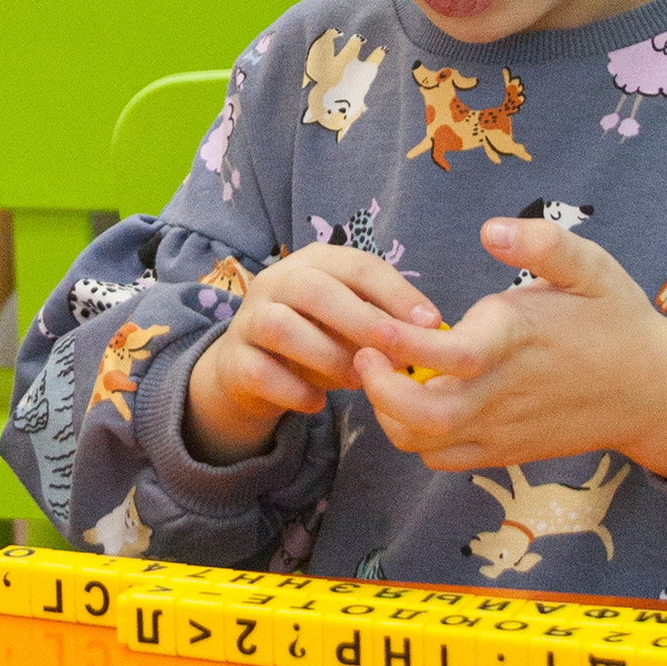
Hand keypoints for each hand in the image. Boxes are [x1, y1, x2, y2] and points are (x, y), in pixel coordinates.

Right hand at [185, 245, 445, 465]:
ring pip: (281, 327)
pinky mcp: (233, 359)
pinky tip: (318, 403)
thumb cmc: (317, 337)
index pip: (358, 265)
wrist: (252, 369)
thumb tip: (430, 335)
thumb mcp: (351, 321)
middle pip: (314, 289)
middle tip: (395, 355)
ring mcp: (248, 319)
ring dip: (327, 356)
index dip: (398, 293)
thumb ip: (383, 321)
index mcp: (314, 262)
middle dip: (361, 321)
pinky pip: (259, 372)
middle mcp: (276, 281)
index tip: (433, 323)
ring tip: (356, 381)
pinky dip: (293, 391)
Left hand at [351, 214, 666, 482]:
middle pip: (424, 416)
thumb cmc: (616, 320)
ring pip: (424, 442)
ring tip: (383, 375)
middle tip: (363, 353)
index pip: (452, 357)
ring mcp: (502, 429)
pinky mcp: (502, 451)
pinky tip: (414, 400)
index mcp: (518, 342)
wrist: (653, 392)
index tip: (376, 325)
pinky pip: (442, 459)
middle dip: (379, 389)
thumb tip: (491, 229)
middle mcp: (504, 393)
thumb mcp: (591, 268)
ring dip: (389, 414)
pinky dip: (415, 436)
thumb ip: (543, 243)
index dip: (403, 344)